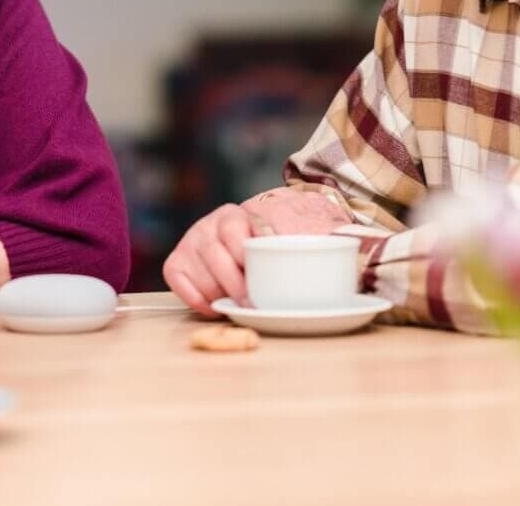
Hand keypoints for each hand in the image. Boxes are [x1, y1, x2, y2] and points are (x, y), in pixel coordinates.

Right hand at [163, 189, 348, 315]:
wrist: (240, 243)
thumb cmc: (270, 246)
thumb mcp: (287, 238)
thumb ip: (307, 240)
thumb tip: (344, 248)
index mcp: (234, 215)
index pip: (235, 232)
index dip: (243, 255)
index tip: (255, 276)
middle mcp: (208, 225)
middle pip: (215, 255)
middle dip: (233, 283)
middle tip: (251, 303)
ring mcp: (190, 243)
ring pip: (199, 273)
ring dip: (218, 294)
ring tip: (237, 304)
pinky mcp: (176, 262)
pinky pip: (178, 281)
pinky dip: (196, 299)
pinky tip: (214, 305)